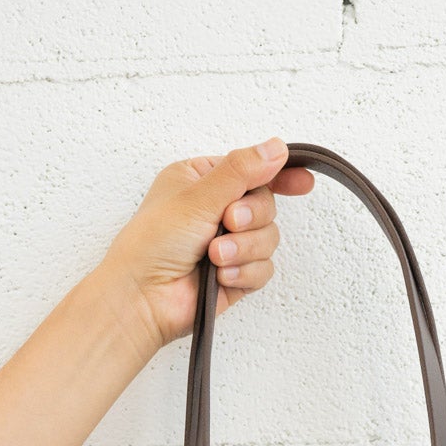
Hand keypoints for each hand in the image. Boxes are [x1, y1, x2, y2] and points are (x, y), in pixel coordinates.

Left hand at [99, 137, 313, 356]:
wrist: (142, 298)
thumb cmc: (152, 244)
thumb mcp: (197, 195)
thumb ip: (241, 171)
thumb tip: (276, 148)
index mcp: (204, 180)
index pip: (252, 170)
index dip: (280, 175)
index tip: (303, 182)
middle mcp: (217, 210)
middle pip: (266, 205)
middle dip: (251, 218)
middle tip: (227, 222)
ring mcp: (228, 244)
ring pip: (269, 239)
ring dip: (244, 248)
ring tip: (214, 256)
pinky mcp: (235, 275)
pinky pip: (264, 269)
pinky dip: (244, 272)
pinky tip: (221, 277)